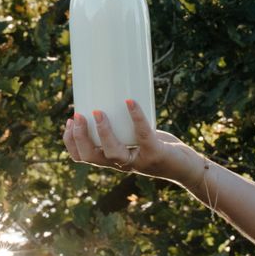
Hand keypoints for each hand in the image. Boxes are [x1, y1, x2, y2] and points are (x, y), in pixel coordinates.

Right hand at [63, 99, 194, 184]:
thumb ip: (125, 123)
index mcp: (112, 159)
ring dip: (102, 132)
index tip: (67, 122)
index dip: (71, 143)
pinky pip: (143, 135)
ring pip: (112, 152)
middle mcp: (122, 163)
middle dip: (80, 137)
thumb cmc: (159, 146)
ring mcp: (138, 161)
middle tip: (77, 116)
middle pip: (91, 157)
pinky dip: (136, 117)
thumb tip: (113, 89)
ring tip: (98, 112)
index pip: (82, 157)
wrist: (186, 166)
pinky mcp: (155, 154)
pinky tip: (130, 102)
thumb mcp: (136, 136)